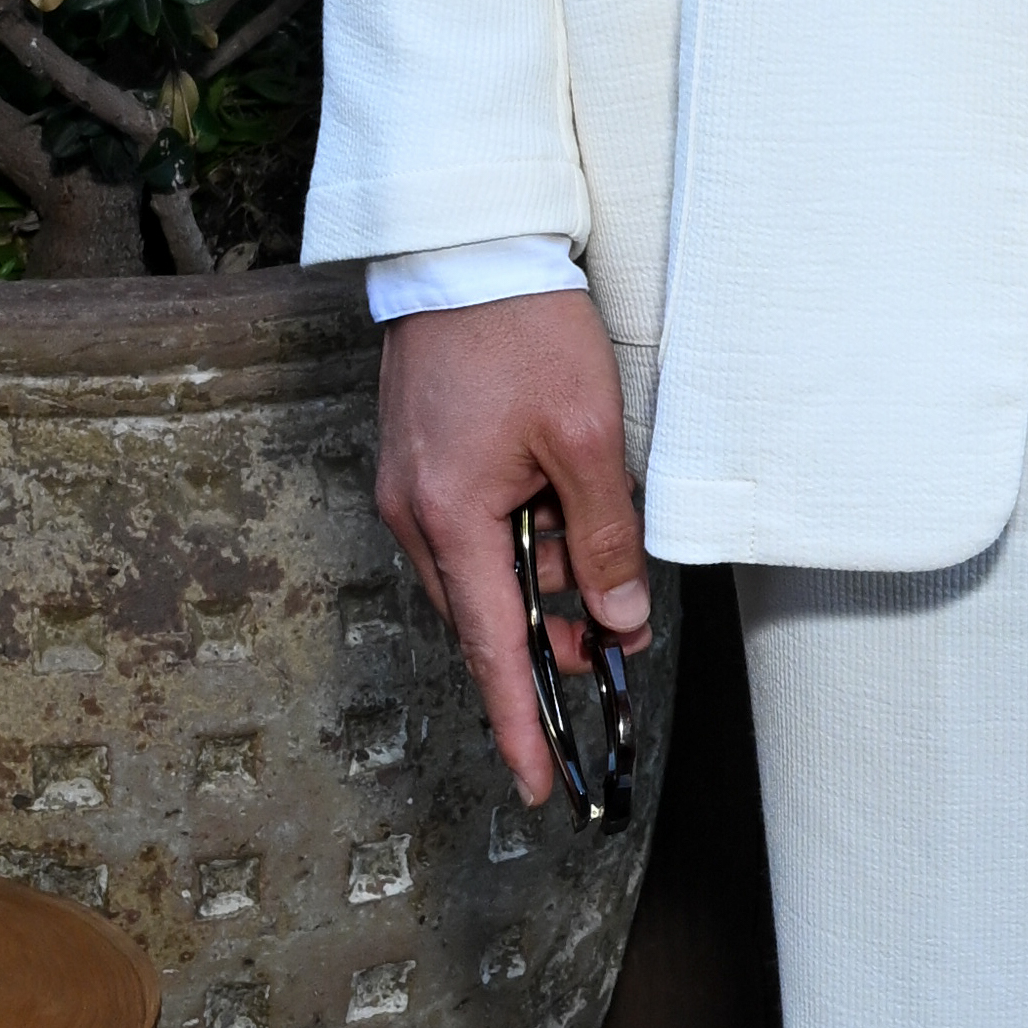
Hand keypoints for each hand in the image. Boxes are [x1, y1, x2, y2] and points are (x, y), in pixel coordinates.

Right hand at [375, 291, 651, 807]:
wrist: (465, 243)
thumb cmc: (523, 329)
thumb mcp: (586, 435)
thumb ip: (603, 535)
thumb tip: (619, 618)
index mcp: (448, 519)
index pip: (492, 651)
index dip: (519, 723)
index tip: (542, 784)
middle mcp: (413, 513)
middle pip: (485, 613)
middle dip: (544, 640)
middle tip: (608, 647)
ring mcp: (408, 484)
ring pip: (479, 569)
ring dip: (535, 581)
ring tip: (594, 567)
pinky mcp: (416, 455)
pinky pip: (467, 528)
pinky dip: (513, 539)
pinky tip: (555, 515)